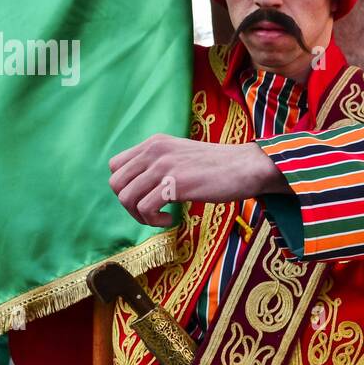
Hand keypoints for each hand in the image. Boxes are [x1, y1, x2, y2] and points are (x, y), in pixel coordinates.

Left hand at [108, 134, 288, 226]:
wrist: (247, 167)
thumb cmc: (220, 167)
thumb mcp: (182, 156)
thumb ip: (160, 164)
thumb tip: (141, 187)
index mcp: (154, 143)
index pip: (115, 166)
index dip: (125, 187)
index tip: (146, 198)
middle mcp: (154, 151)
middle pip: (116, 183)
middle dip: (129, 205)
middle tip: (152, 213)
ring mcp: (164, 166)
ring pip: (126, 198)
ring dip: (141, 217)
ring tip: (162, 218)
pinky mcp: (174, 184)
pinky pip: (145, 208)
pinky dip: (154, 221)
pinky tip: (171, 220)